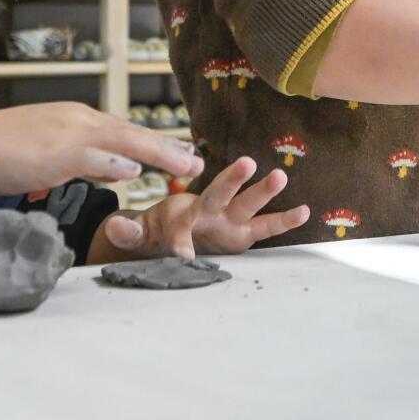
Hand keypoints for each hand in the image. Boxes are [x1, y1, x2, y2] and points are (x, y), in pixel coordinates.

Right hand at [0, 102, 203, 196]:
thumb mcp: (51, 155)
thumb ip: (87, 161)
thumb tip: (120, 170)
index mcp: (75, 119)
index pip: (123, 132)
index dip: (155, 144)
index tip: (181, 152)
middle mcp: (77, 120)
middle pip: (132, 133)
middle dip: (168, 148)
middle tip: (197, 160)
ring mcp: (66, 134)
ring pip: (122, 141)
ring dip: (157, 153)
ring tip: (186, 166)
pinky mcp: (53, 152)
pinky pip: (91, 156)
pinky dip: (114, 162)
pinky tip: (135, 170)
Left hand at [100, 157, 308, 258]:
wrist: (171, 232)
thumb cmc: (154, 230)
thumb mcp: (139, 234)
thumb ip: (128, 231)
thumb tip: (114, 227)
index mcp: (180, 213)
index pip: (179, 226)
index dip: (179, 241)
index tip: (182, 256)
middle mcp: (208, 211)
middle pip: (219, 194)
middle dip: (232, 180)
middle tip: (246, 163)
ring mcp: (227, 220)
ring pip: (246, 203)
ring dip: (262, 190)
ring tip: (280, 176)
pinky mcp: (241, 233)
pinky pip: (265, 226)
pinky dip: (284, 220)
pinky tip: (304, 211)